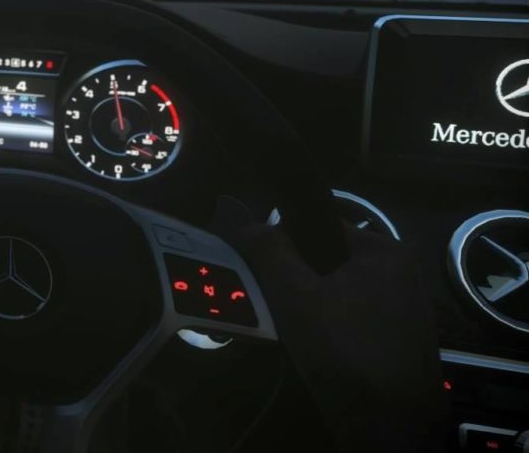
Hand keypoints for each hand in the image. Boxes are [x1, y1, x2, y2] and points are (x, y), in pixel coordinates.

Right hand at [233, 224, 447, 450]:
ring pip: (335, 296)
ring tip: (292, 334)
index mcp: (384, 251)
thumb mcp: (296, 296)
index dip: (281, 246)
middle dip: (294, 284)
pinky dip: (328, 332)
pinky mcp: (399, 344)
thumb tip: (238, 216)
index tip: (261, 275)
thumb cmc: (345, 351)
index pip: (316, 226)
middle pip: (325, 264)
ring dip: (308, 310)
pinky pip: (350, 322)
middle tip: (275, 308)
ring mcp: (404, 312)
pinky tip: (316, 353)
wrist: (390, 428)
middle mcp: (401, 274)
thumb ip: (268, 252)